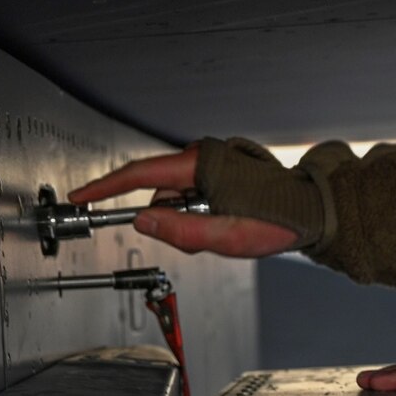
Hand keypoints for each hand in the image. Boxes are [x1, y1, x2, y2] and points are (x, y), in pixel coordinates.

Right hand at [68, 145, 299, 257]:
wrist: (313, 210)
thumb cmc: (279, 219)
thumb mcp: (228, 236)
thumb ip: (181, 231)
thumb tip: (143, 220)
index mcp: (201, 165)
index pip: (139, 173)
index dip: (105, 186)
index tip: (82, 196)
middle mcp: (202, 157)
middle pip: (160, 191)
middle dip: (173, 220)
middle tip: (207, 238)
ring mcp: (210, 162)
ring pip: (176, 198)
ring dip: (189, 220)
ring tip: (227, 228)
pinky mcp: (217, 170)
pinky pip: (191, 195)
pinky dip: (199, 213)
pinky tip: (227, 220)